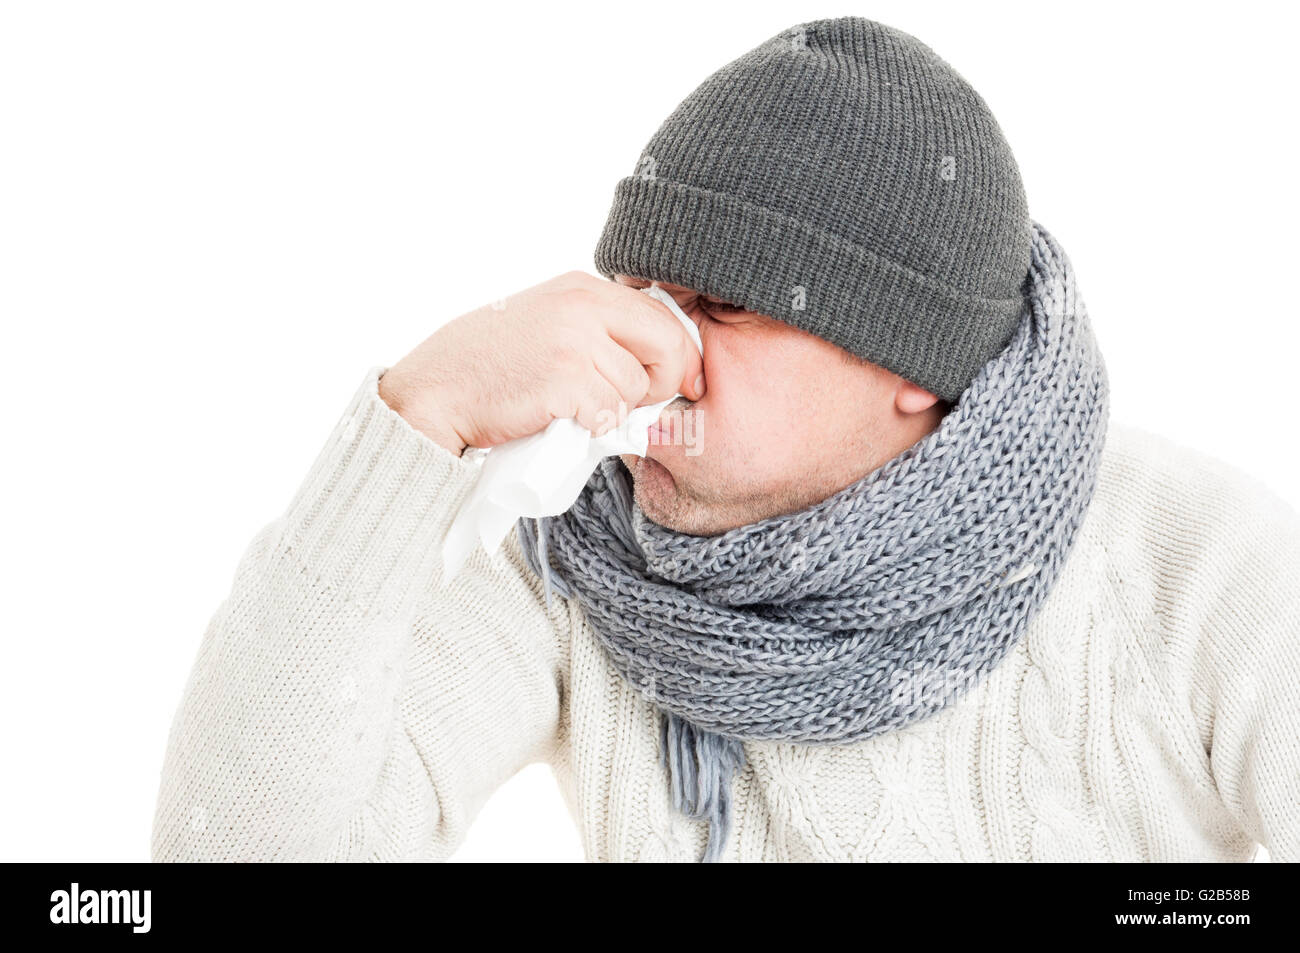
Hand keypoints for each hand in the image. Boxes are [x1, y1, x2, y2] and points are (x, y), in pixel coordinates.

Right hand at [378, 270, 704, 454]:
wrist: (435, 392)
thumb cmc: (488, 367)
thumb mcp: (547, 323)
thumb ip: (595, 329)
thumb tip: (656, 357)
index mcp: (582, 288)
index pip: (661, 316)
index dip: (681, 354)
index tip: (684, 380)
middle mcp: (583, 306)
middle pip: (666, 347)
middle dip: (661, 383)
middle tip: (628, 402)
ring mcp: (575, 342)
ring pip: (636, 389)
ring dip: (612, 411)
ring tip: (571, 408)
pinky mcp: (566, 380)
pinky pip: (610, 415)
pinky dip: (592, 428)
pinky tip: (561, 421)